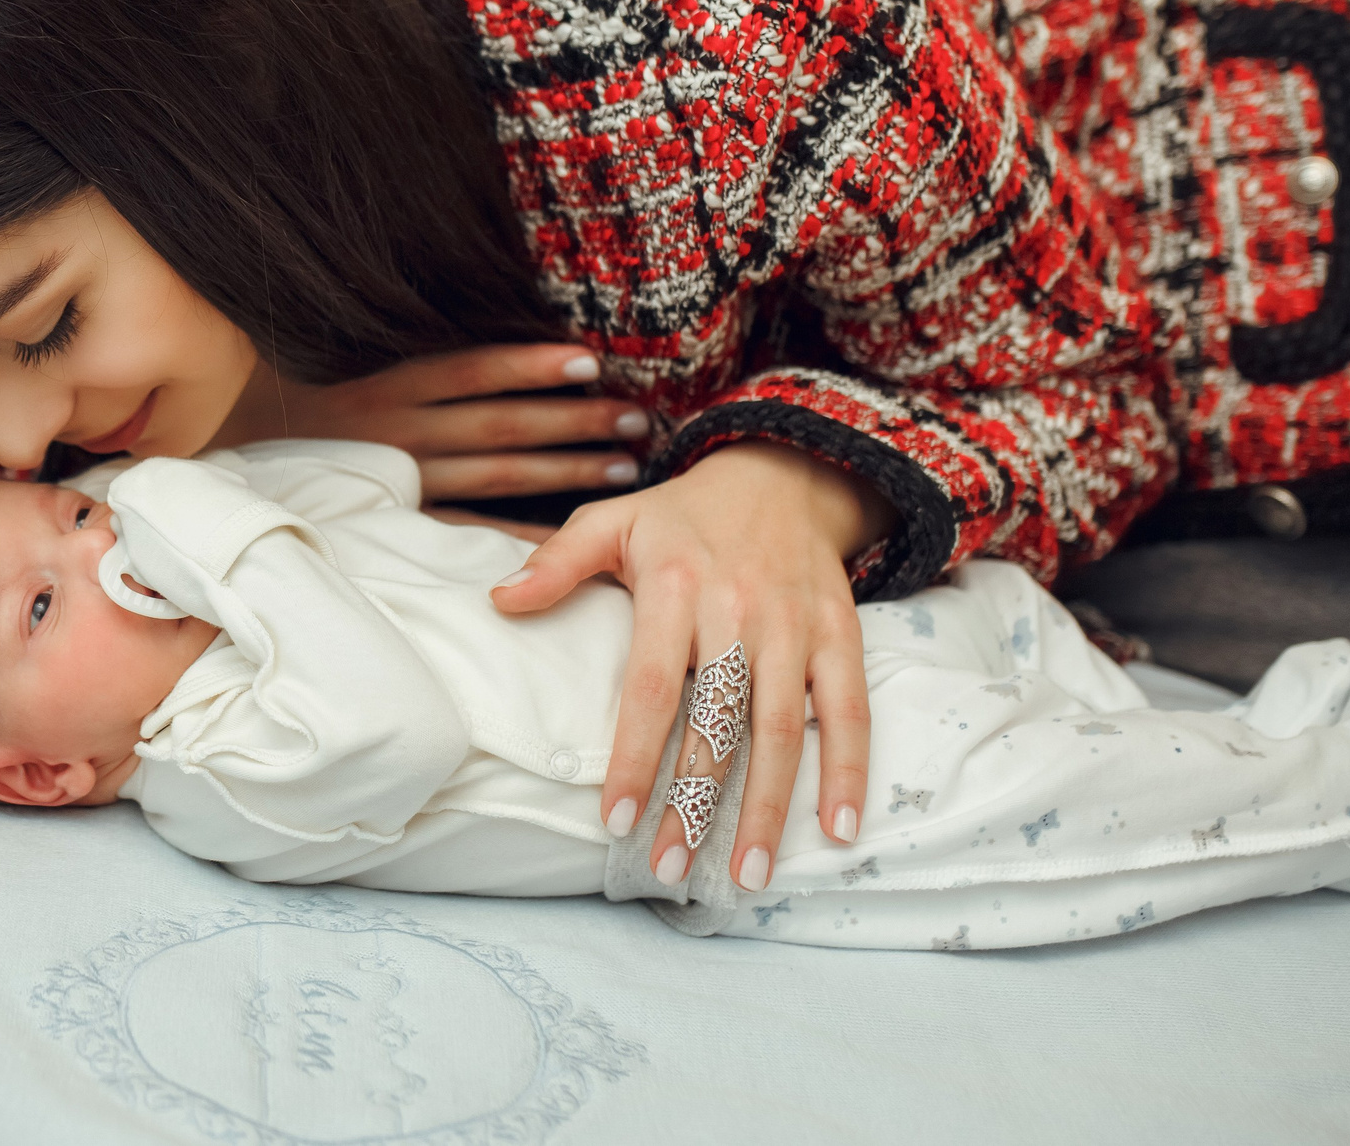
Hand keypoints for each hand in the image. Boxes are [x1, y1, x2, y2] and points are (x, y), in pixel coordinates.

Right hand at [213, 345, 650, 501]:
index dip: (530, 364)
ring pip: (495, 477)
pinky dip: (513, 536)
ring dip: (564, 470)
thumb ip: (377, 336)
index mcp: (381, 384)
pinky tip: (564, 539)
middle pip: (501, 427)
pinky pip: (462, 531)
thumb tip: (445, 316)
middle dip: (573, 421)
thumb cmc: (267, 395)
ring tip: (624, 462)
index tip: (589, 358)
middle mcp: (394, 432)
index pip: (470, 370)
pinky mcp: (389, 517)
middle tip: (637, 416)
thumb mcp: (313, 350)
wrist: (207, 463)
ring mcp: (395, 480)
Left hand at [489, 441, 892, 891]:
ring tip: (747, 875)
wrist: (783, 475)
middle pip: (717, 721)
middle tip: (671, 868)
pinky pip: (849, 710)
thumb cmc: (682, 516)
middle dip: (695, 802)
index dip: (632, 757)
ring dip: (768, 807)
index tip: (614, 819)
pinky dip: (850, 771)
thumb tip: (500, 601)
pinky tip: (839, 830)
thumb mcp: (612, 520)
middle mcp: (738, 609)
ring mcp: (795, 626)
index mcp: (674, 585)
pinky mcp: (841, 635)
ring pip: (783, 728)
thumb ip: (557, 562)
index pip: (649, 686)